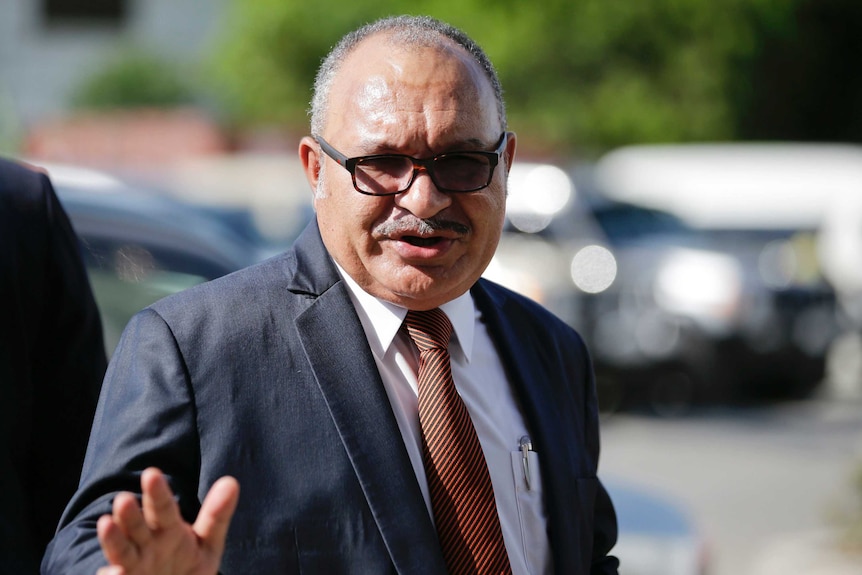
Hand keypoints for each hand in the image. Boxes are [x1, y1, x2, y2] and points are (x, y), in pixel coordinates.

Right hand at [96, 467, 239, 574]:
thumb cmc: (188, 566)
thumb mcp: (207, 543)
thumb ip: (216, 515)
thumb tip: (231, 481)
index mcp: (168, 529)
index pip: (163, 508)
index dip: (158, 493)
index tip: (152, 473)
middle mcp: (146, 544)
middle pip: (137, 526)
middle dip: (131, 514)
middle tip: (124, 499)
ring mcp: (134, 565)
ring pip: (122, 550)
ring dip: (114, 538)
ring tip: (107, 523)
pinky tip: (115, 573)